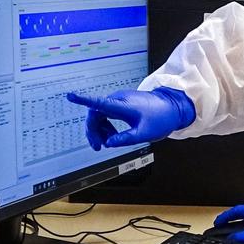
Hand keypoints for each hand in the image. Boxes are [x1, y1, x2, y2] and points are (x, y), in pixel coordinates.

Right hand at [66, 88, 195, 148]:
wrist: (172, 108)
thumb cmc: (160, 118)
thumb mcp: (143, 134)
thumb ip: (124, 139)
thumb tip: (108, 143)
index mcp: (123, 105)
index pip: (99, 103)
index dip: (83, 100)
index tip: (71, 96)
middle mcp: (118, 100)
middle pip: (95, 113)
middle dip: (93, 131)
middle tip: (98, 146)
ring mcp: (120, 101)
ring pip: (99, 115)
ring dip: (100, 130)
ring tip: (107, 143)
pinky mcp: (121, 104)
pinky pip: (106, 114)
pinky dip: (106, 126)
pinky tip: (112, 136)